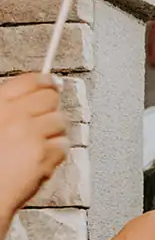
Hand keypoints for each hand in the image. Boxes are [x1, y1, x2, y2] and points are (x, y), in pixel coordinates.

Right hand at [0, 72, 67, 213]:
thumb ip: (6, 109)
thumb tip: (27, 99)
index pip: (31, 81)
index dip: (44, 81)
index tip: (49, 82)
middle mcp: (15, 116)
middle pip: (51, 98)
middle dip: (51, 107)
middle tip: (46, 116)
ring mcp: (31, 135)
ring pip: (60, 122)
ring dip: (54, 132)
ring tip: (40, 143)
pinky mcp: (43, 155)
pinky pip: (62, 146)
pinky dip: (55, 153)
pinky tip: (42, 159)